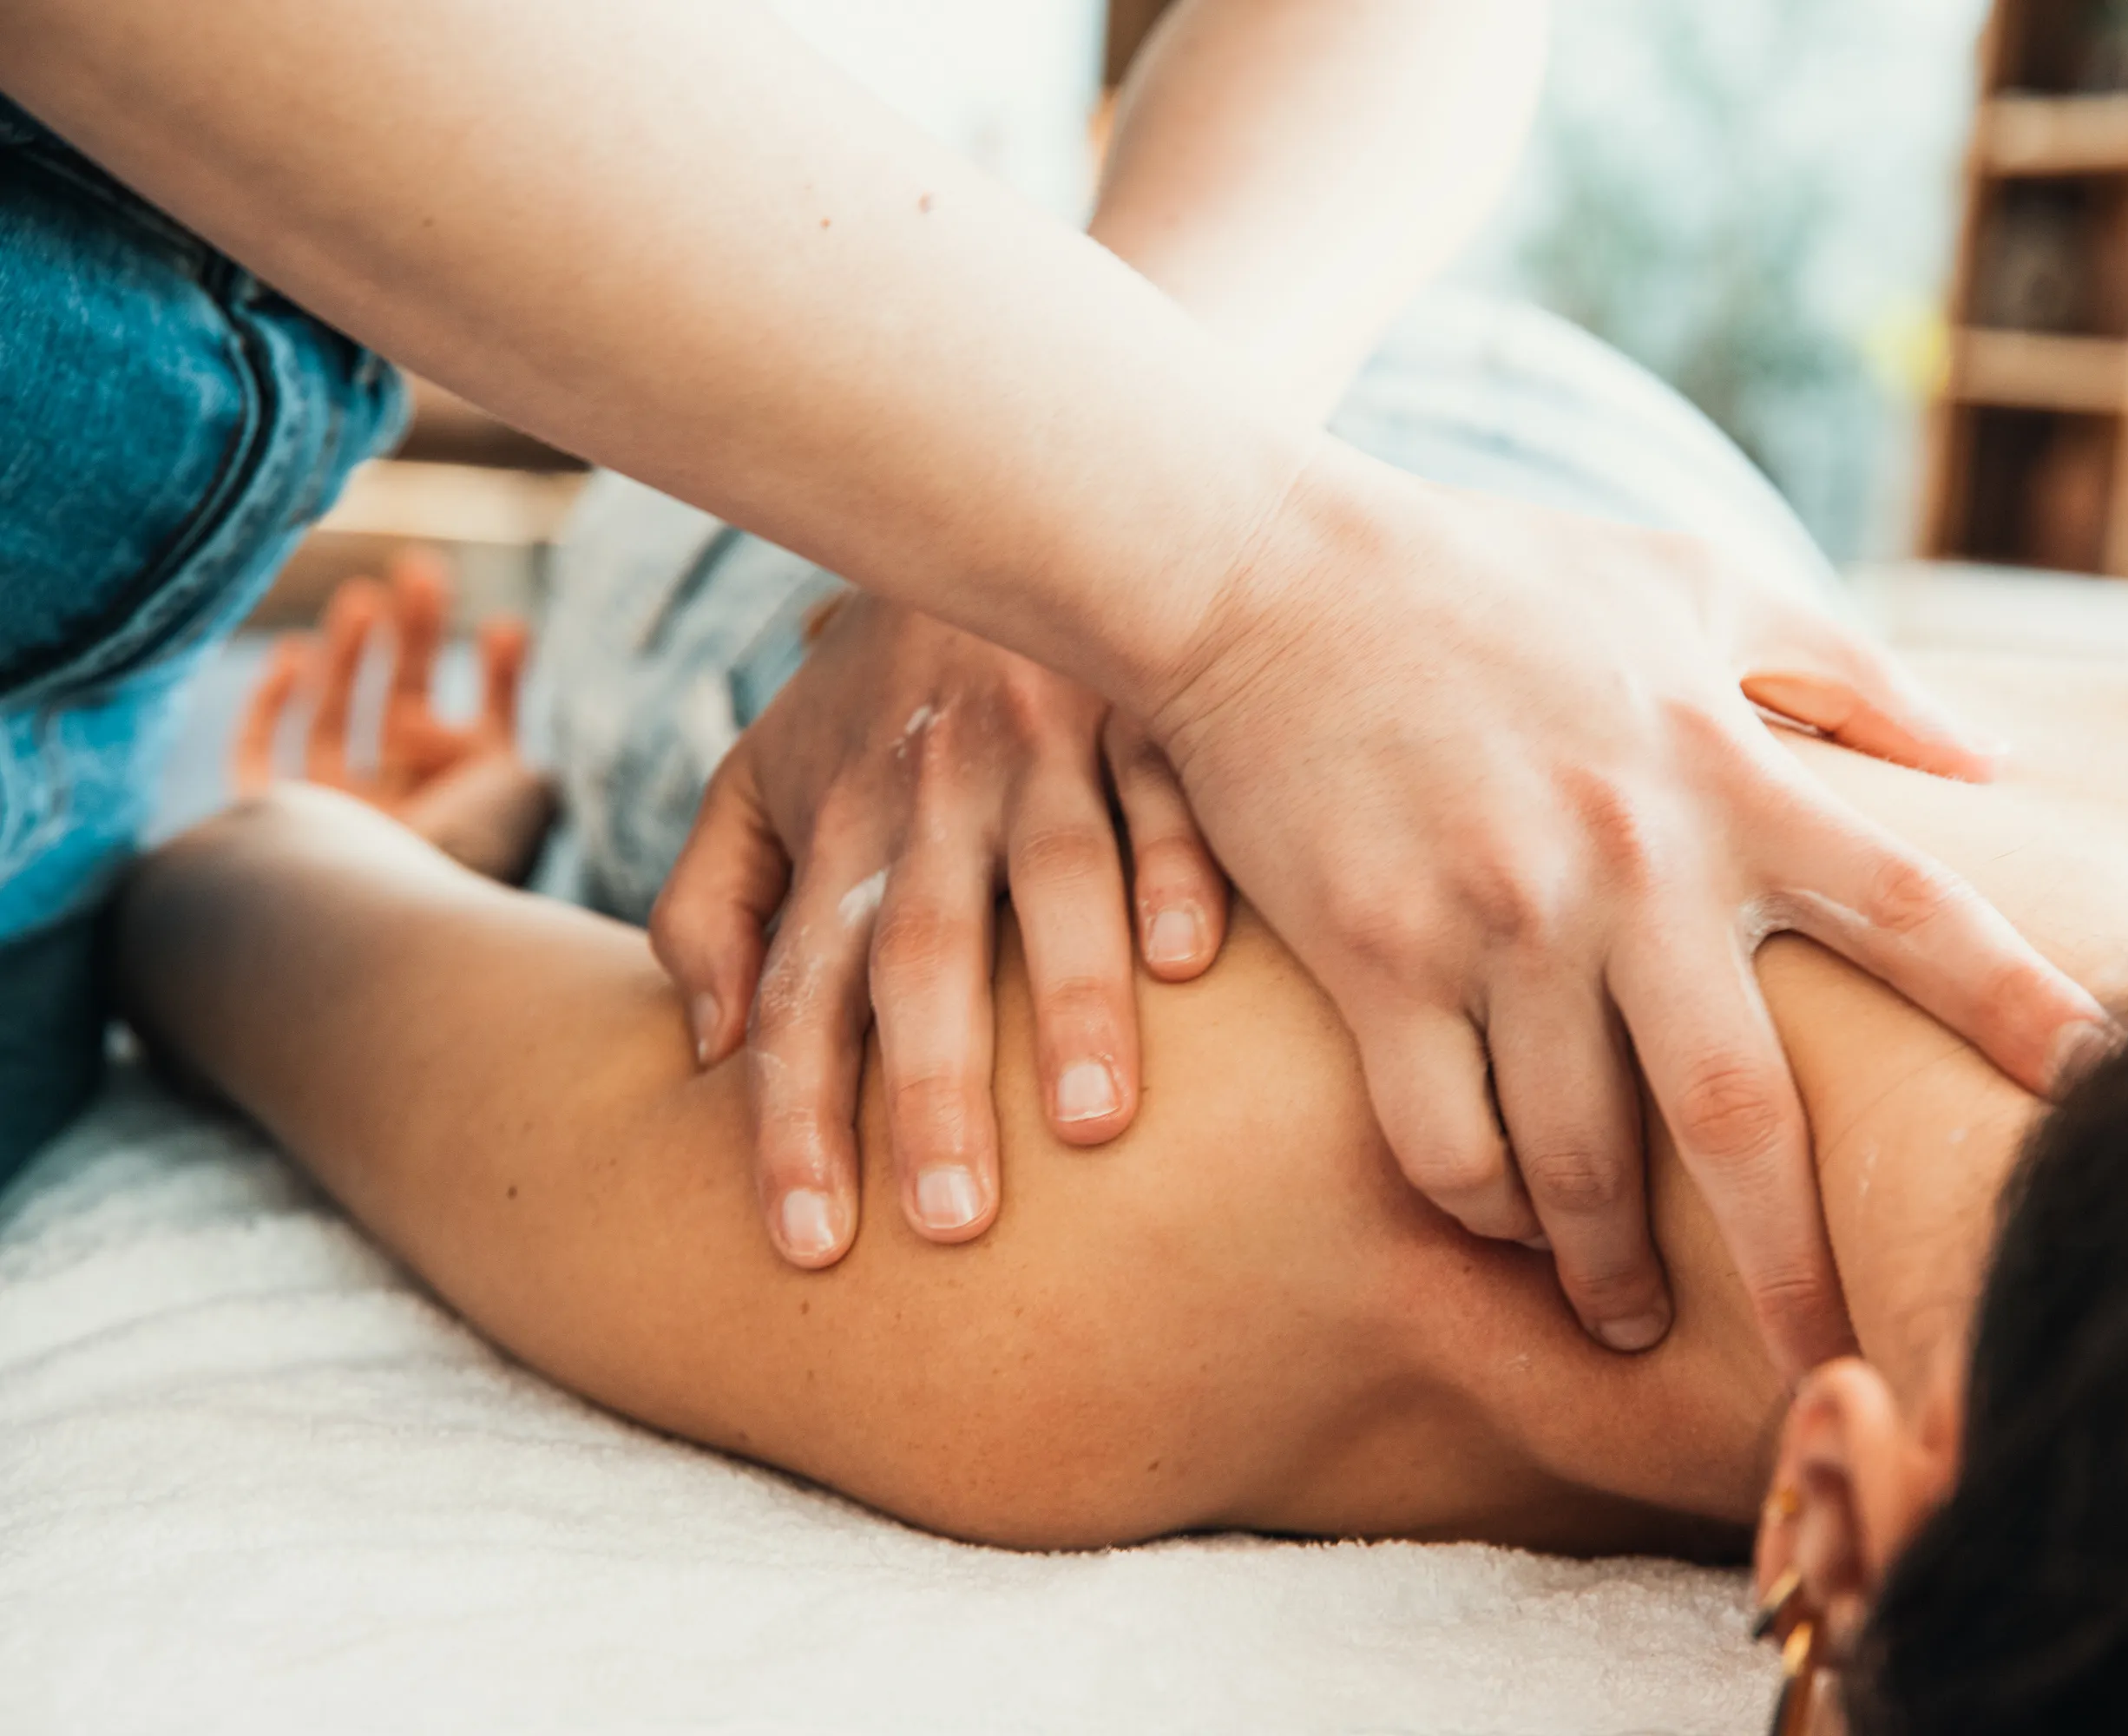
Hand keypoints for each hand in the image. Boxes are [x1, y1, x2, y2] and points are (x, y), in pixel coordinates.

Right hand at [235, 553, 549, 881]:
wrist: (374, 917)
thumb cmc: (462, 854)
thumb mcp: (523, 790)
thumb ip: (509, 745)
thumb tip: (474, 727)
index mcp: (472, 825)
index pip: (487, 742)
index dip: (499, 681)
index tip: (508, 626)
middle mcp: (404, 827)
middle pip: (409, 717)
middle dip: (418, 641)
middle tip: (424, 569)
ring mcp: (334, 829)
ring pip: (336, 727)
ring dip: (353, 656)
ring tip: (367, 595)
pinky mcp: (265, 828)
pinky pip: (258, 761)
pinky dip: (270, 706)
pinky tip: (294, 653)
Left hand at [652, 594, 1228, 1264]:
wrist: (991, 505)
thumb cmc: (879, 689)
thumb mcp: (761, 776)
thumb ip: (709, 904)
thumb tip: (700, 1050)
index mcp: (838, 826)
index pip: (797, 995)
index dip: (792, 1123)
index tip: (806, 1248)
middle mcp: (930, 791)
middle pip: (918, 954)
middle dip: (928, 1090)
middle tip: (951, 1226)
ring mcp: (1042, 740)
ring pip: (1051, 877)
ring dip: (1070, 997)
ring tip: (1091, 1126)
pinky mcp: (1144, 703)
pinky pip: (1165, 787)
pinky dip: (1179, 864)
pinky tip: (1194, 960)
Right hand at [1145, 451, 2110, 1371]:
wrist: (1267, 577)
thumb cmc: (1492, 578)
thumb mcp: (1689, 582)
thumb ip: (1846, 671)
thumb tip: (1991, 758)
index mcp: (1725, 773)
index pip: (1914, 912)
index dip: (2020, 1010)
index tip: (2107, 1095)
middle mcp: (1630, 862)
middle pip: (1743, 1112)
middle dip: (1793, 1265)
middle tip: (1829, 1367)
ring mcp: (1500, 920)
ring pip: (1579, 1158)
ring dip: (1607, 1264)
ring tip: (1620, 1313)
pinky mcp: (1379, 959)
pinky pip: (1445, 1139)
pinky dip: (1479, 1205)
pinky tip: (1496, 1222)